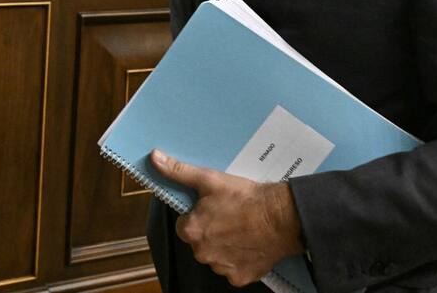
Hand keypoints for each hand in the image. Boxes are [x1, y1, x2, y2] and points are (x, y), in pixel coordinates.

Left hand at [150, 150, 302, 286]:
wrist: (281, 217)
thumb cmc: (245, 198)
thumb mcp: (209, 179)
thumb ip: (179, 171)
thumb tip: (155, 158)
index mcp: (191, 231)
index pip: (184, 225)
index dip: (197, 215)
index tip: (213, 208)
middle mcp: (202, 253)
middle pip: (200, 242)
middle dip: (211, 231)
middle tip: (229, 216)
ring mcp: (221, 267)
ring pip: (216, 256)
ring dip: (224, 246)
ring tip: (241, 228)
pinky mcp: (240, 277)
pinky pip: (233, 269)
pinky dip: (239, 259)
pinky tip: (249, 244)